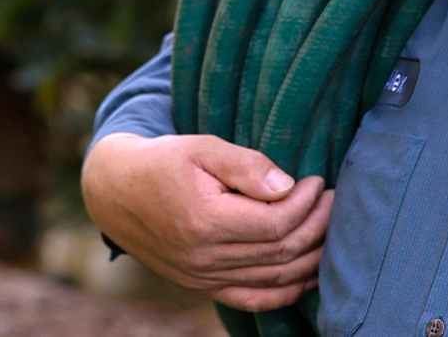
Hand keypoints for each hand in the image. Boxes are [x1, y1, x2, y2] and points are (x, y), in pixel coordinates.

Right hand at [81, 132, 332, 310]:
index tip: (317, 182)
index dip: (305, 204)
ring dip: (309, 258)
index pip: (274, 222)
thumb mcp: (200, 147)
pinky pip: (252, 300)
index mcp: (204, 220)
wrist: (115, 193)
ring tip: (328, 230)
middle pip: (280, 252)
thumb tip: (288, 186)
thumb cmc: (162, 162)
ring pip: (273, 279)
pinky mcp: (201, 287)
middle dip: (316, 226)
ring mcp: (201, 278)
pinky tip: (307, 274)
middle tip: (332, 201)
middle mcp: (203, 257)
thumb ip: (245, 165)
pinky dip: (285, 292)